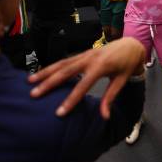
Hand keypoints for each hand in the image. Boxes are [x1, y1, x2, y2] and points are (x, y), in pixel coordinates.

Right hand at [29, 37, 144, 118]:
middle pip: (65, 72)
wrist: (131, 45)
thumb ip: (111, 97)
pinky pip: (65, 60)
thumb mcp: (122, 81)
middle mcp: (89, 58)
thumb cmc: (127, 64)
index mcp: (101, 66)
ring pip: (61, 63)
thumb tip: (104, 117)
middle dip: (49, 83)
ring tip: (30, 81)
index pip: (83, 85)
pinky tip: (41, 73)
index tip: (59, 113)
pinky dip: (52, 67)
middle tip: (34, 94)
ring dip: (45, 72)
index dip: (71, 99)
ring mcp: (84, 54)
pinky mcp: (82, 53)